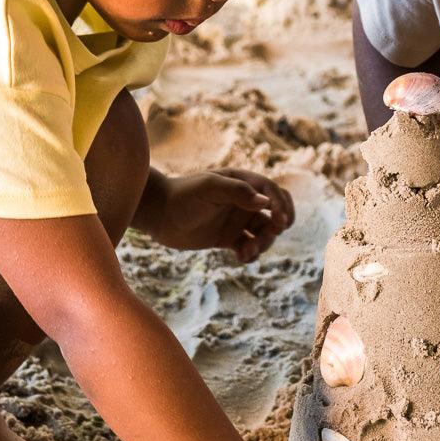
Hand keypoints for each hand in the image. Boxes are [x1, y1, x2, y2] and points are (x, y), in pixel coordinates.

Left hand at [149, 168, 294, 259]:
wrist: (158, 215)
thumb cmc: (182, 195)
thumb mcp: (209, 188)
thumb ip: (238, 191)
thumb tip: (266, 204)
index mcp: (242, 183)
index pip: (272, 192)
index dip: (281, 205)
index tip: (280, 222)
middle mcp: (243, 201)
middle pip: (274, 213)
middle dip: (278, 225)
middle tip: (272, 234)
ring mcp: (236, 220)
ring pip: (264, 233)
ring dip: (263, 243)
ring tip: (247, 250)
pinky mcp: (228, 238)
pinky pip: (249, 247)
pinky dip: (250, 254)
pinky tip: (241, 258)